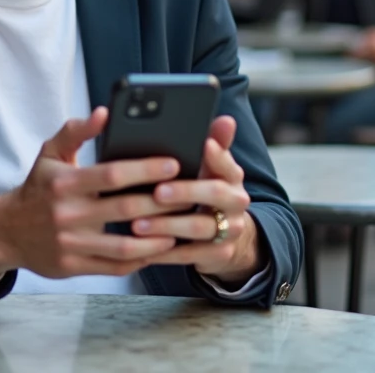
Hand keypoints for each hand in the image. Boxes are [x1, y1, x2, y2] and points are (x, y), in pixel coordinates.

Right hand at [0, 108, 182, 288]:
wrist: (6, 232)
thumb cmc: (38, 188)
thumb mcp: (49, 153)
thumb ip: (76, 130)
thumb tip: (104, 112)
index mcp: (64, 183)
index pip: (111, 174)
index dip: (145, 169)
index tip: (174, 163)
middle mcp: (67, 214)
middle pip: (125, 209)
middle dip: (162, 202)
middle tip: (191, 194)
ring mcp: (70, 244)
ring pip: (124, 245)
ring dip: (157, 238)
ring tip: (181, 226)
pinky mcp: (73, 267)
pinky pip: (115, 267)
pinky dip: (141, 259)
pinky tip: (160, 249)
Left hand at [131, 116, 264, 284]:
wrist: (230, 237)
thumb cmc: (207, 191)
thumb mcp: (212, 168)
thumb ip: (214, 143)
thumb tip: (225, 118)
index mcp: (233, 176)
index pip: (227, 161)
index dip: (216, 154)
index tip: (201, 144)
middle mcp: (237, 201)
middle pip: (215, 194)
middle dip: (185, 191)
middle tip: (157, 191)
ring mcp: (230, 230)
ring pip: (199, 227)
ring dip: (167, 225)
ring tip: (137, 224)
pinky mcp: (219, 254)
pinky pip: (190, 255)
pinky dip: (164, 252)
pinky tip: (141, 247)